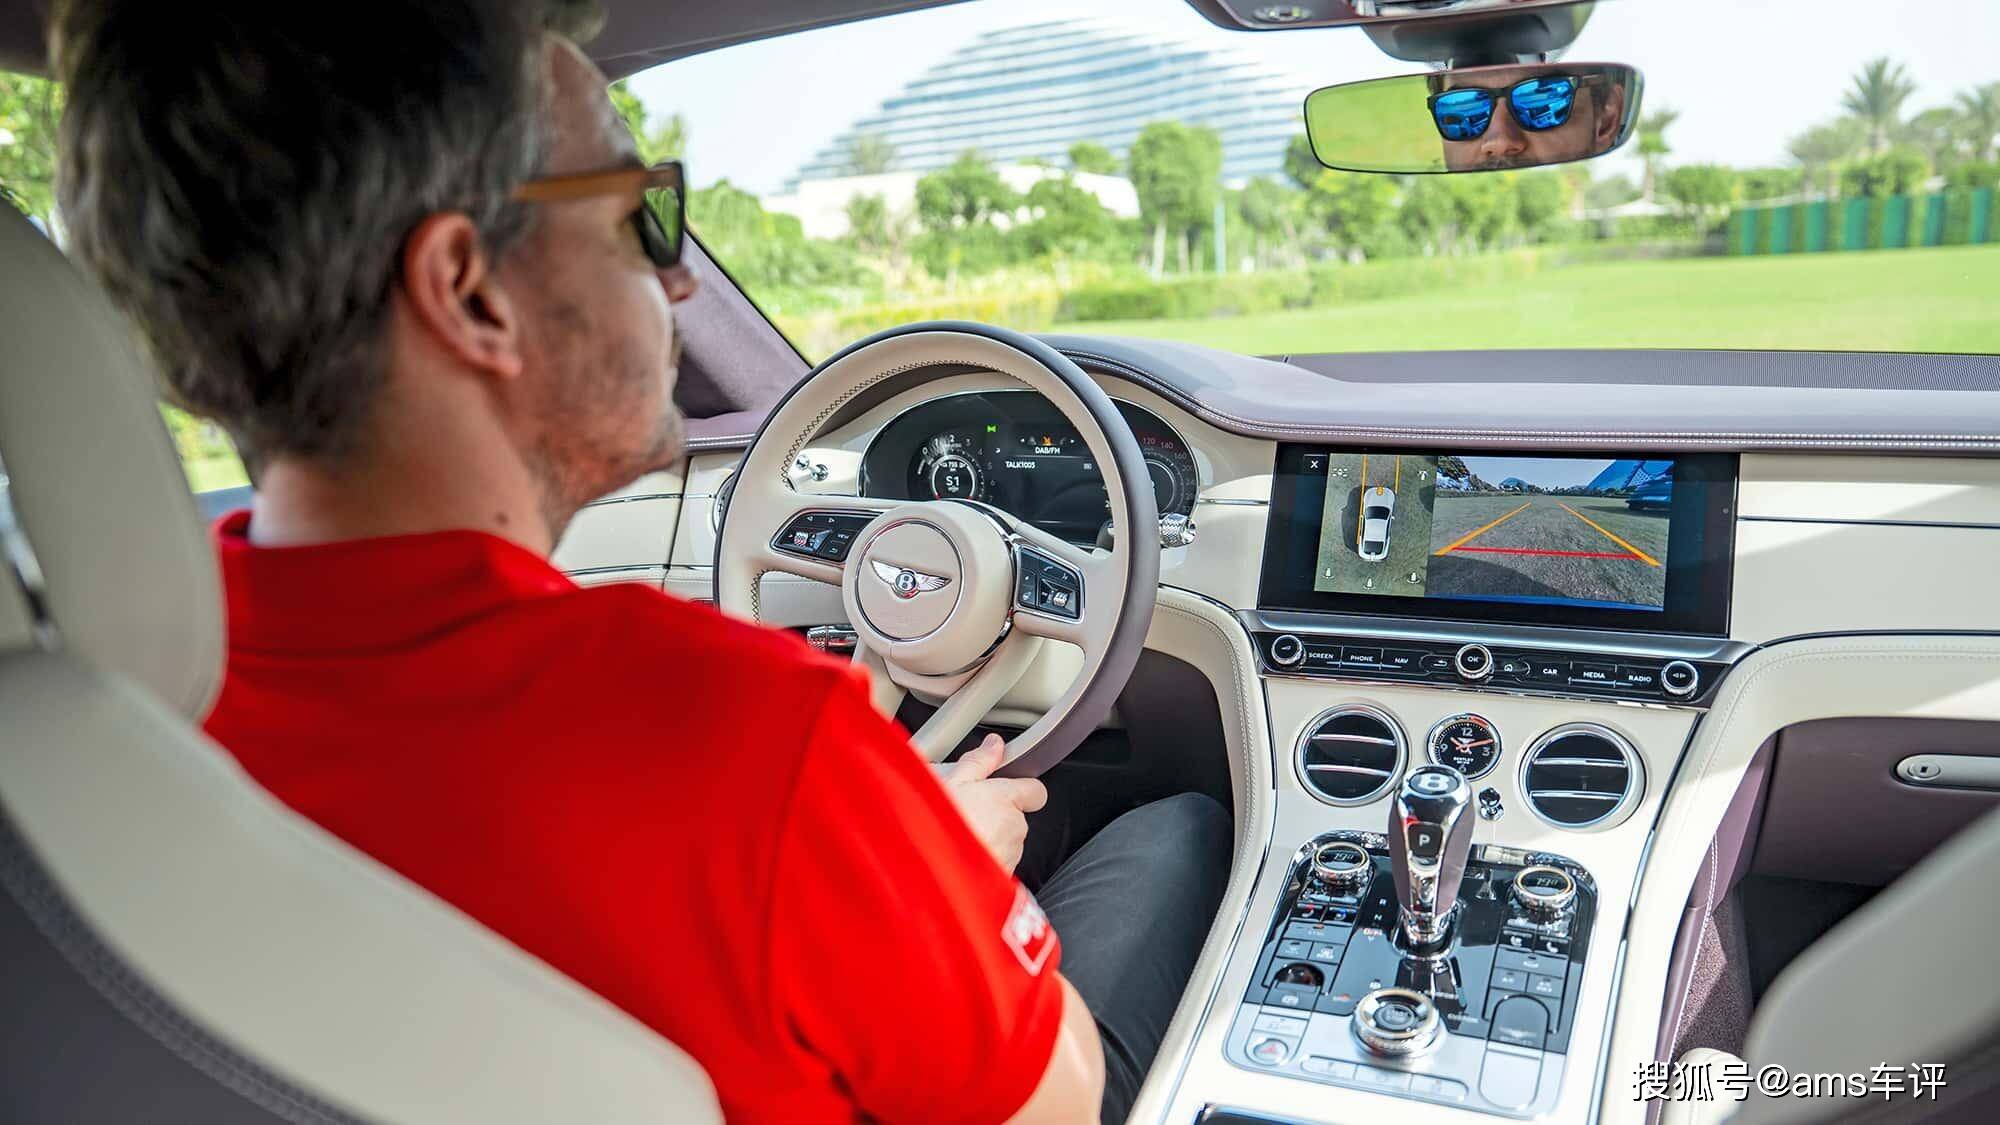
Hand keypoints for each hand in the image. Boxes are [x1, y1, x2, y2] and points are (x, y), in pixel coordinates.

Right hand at [941, 735, 1047, 873]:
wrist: (928, 873)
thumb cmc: (938, 827)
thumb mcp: (951, 782)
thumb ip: (978, 762)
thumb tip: (994, 744)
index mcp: (1006, 799)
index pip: (1035, 790)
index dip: (1020, 789)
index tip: (1000, 789)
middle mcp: (1015, 828)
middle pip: (1015, 818)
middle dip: (995, 816)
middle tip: (965, 814)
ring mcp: (1010, 856)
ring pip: (1006, 843)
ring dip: (988, 840)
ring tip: (958, 838)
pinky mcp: (1003, 879)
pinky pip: (997, 865)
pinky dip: (983, 861)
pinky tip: (959, 857)